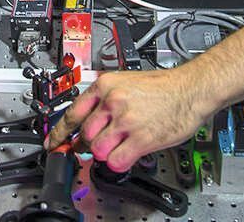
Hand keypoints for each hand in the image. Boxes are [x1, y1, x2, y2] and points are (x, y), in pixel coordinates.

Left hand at [44, 69, 207, 171]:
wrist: (190, 88)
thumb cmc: (163, 86)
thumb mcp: (126, 82)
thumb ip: (104, 100)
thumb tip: (87, 122)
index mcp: (105, 85)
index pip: (72, 112)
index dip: (59, 132)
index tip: (53, 142)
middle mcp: (112, 102)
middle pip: (84, 134)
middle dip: (89, 143)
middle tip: (99, 144)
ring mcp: (125, 121)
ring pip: (97, 149)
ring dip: (105, 153)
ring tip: (118, 146)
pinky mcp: (140, 138)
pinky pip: (115, 160)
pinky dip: (118, 162)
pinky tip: (126, 154)